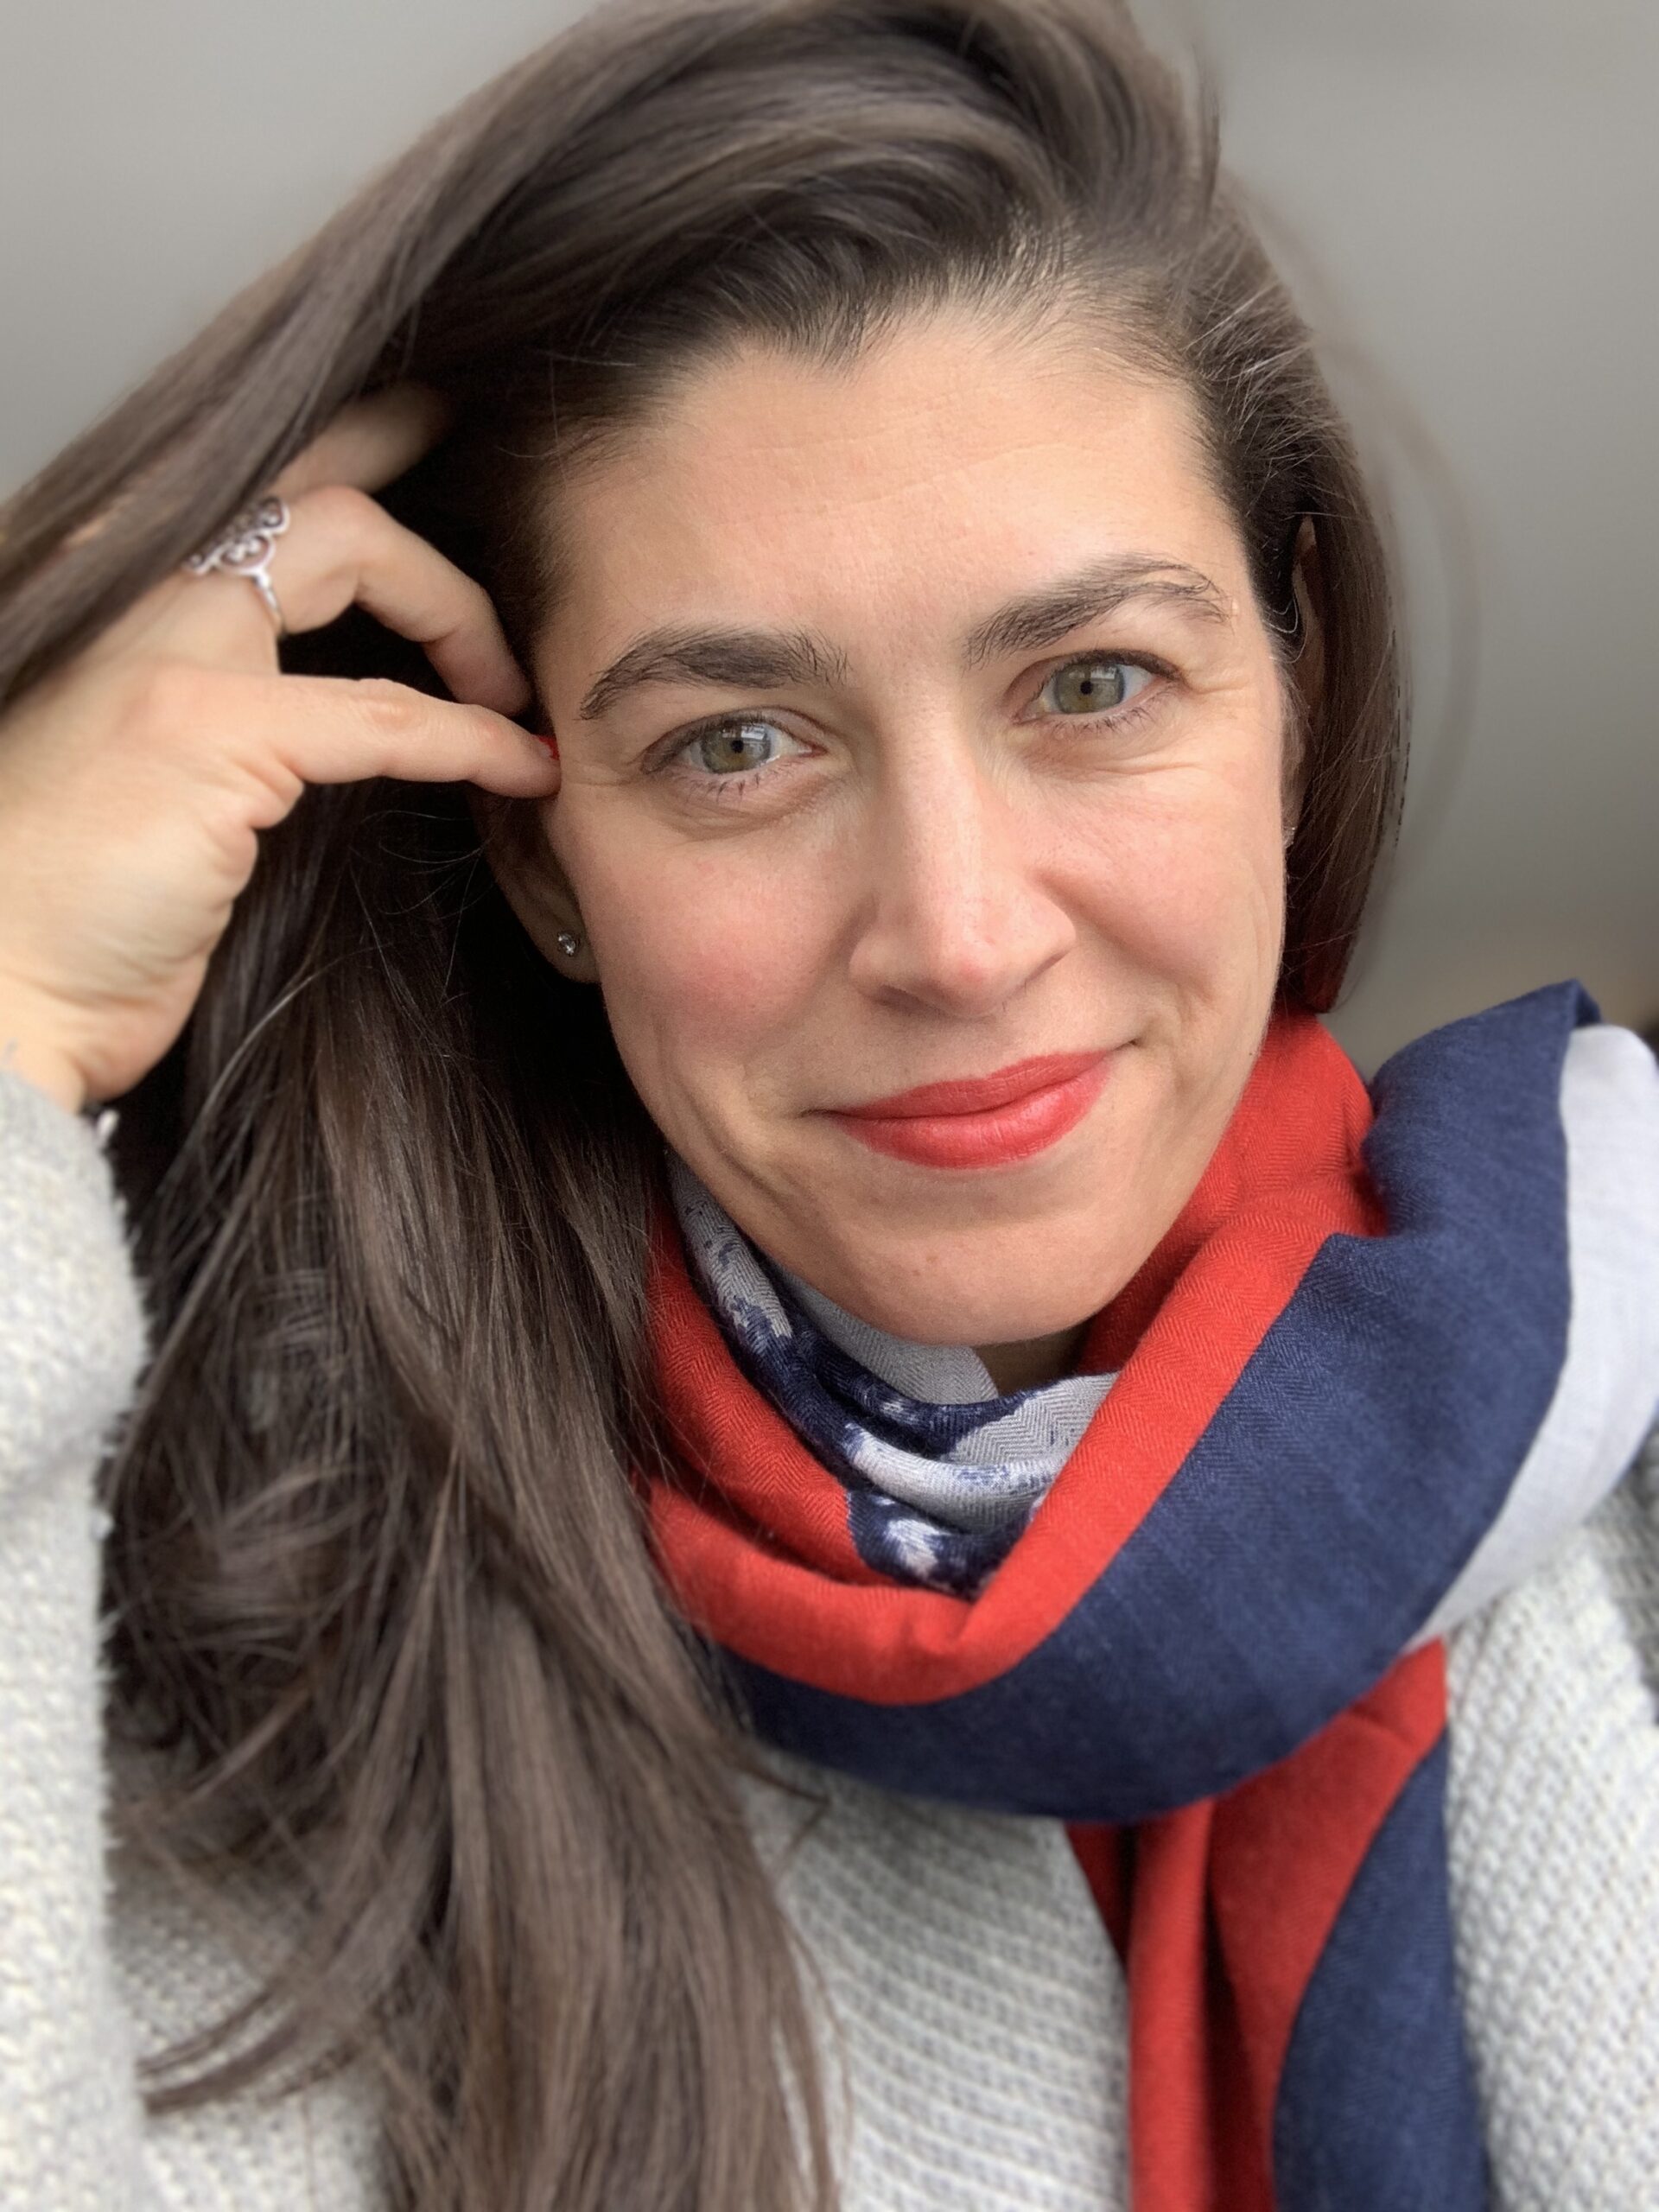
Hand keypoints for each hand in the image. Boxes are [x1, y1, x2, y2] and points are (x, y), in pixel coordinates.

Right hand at [0, 386, 558, 1114]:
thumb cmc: (76, 908)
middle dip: (417, 464)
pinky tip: (521, 765)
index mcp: (122, 595)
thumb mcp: (164, 776)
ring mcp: (167, 651)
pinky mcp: (209, 732)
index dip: (351, 444)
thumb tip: (362, 714)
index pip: (255, 490)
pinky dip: (472, 738)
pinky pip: (387, 714)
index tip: (429, 434)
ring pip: (355, 545)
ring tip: (516, 688)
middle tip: (506, 512)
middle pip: (307, 479)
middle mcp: (138, 592)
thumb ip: (240, 712)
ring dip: (461, 614)